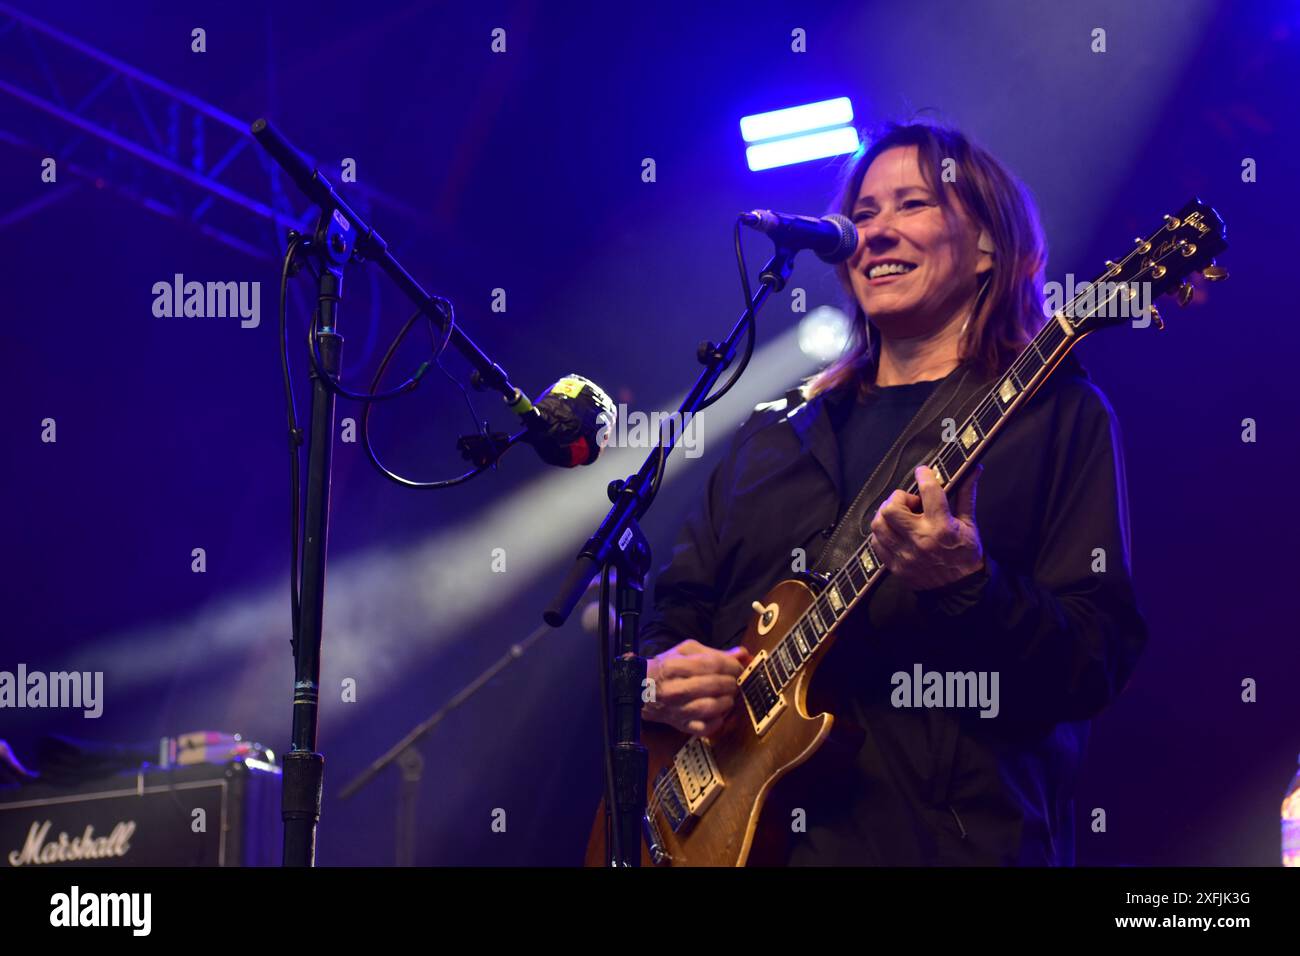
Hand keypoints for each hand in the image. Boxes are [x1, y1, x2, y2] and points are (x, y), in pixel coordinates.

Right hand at [642, 638, 751, 736]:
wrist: (641, 690)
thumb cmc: (667, 667)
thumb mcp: (686, 652)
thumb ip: (714, 652)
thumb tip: (742, 654)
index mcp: (673, 666)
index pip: (712, 664)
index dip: (731, 666)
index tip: (738, 667)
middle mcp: (673, 689)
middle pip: (714, 685)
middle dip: (732, 682)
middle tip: (735, 681)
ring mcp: (677, 710)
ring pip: (711, 707)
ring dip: (727, 701)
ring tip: (729, 695)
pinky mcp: (681, 726)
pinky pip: (706, 728)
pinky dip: (719, 721)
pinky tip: (721, 711)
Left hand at [869, 464, 984, 590]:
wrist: (960, 590)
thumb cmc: (966, 555)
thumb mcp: (970, 524)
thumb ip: (966, 495)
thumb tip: (973, 469)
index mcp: (943, 528)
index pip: (929, 492)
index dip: (924, 475)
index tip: (923, 472)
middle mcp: (921, 540)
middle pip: (892, 508)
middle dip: (898, 498)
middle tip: (909, 502)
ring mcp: (905, 555)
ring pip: (879, 524)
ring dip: (886, 514)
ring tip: (900, 515)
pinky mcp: (895, 566)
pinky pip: (876, 543)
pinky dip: (882, 532)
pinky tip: (894, 531)